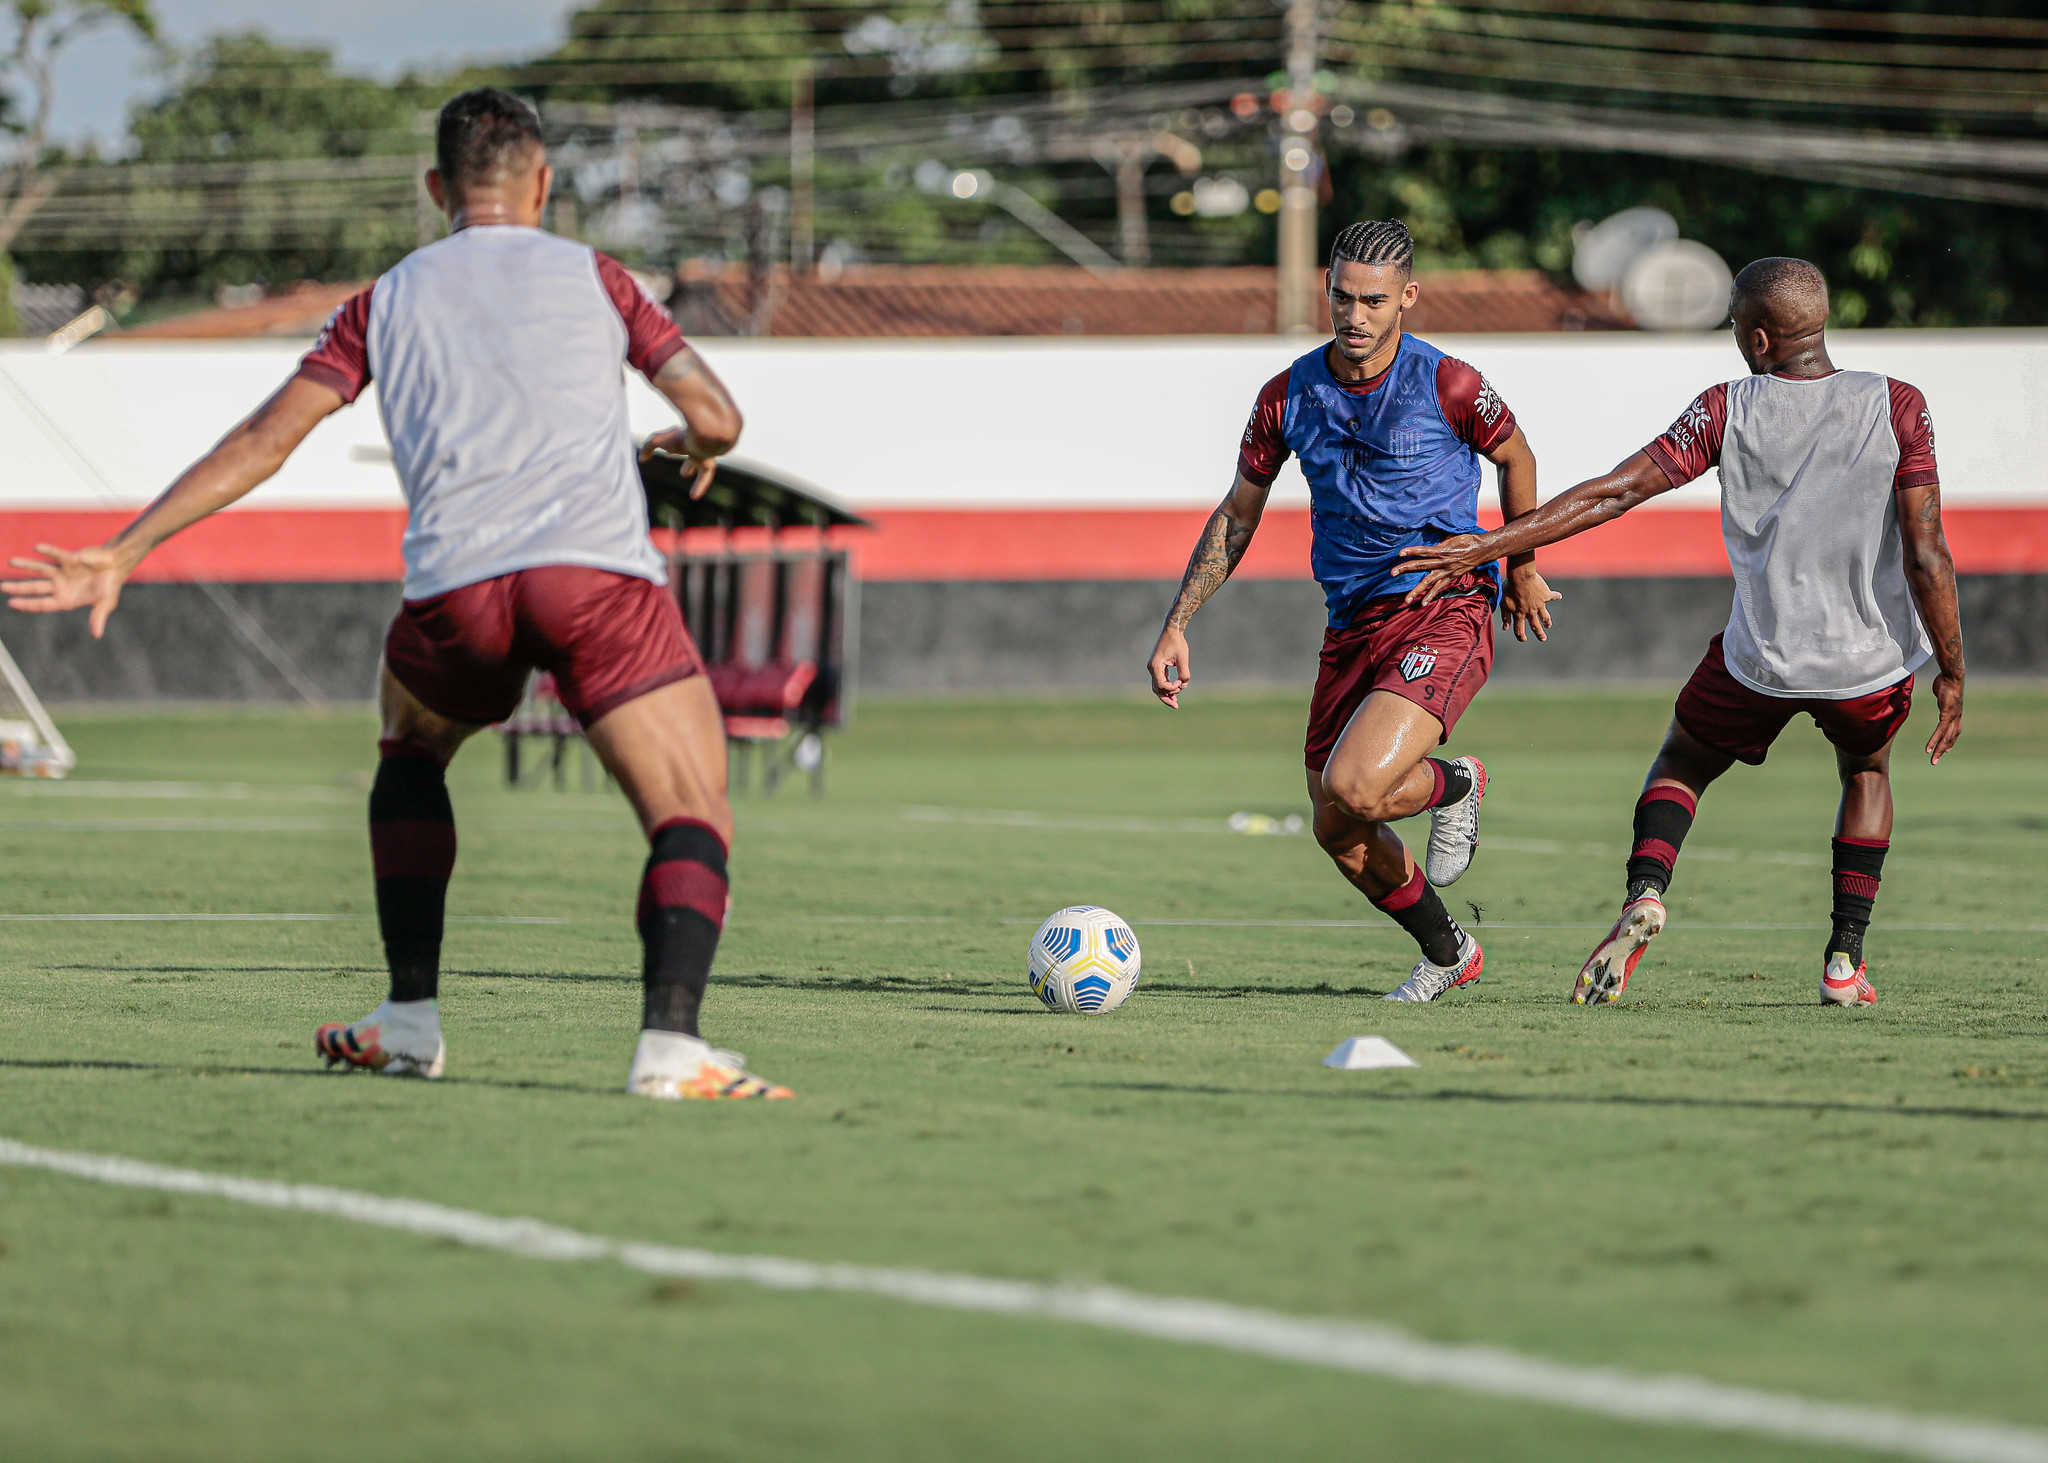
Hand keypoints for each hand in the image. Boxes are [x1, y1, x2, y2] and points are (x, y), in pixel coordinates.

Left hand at [3, 542, 130, 637]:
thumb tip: (97, 635)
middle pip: (36, 587)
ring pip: (40, 569)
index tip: (12, 603)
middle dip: (19, 588)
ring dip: (26, 565)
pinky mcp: (69, 559)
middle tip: (3, 588)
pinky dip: (48, 551)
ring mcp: (63, 572)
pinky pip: (56, 554)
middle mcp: (61, 586)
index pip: (43, 604)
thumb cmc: (110, 586)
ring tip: (11, 562)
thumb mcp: (105, 604)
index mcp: (67, 599)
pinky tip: (37, 548)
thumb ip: (98, 617)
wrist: (116, 566)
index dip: (27, 604)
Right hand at [640, 427, 719, 499]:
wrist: (704, 440)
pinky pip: (705, 476)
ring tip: (691, 489)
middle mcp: (696, 445)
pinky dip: (700, 485)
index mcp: (684, 437)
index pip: (678, 442)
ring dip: (696, 474)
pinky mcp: (709, 463)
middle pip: (693, 453)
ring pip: (702, 465)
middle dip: (688, 462)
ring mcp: (704, 454)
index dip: (672, 448)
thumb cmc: (679, 438)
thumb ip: (648, 448)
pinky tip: (694, 497)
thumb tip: (641, 459)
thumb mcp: (657, 440)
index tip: (669, 453)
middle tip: (683, 472)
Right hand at [1147, 624, 1190, 707]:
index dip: (1172, 688)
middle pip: (1156, 689)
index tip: (1180, 682)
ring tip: (1175, 703)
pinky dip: (1166, 687)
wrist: (1172, 630)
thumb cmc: (1177, 642)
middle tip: (1176, 706)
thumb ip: (1184, 672)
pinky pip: (1160, 680)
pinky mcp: (1157, 666)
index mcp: (1155, 666)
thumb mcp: (1183, 658)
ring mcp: (1153, 668)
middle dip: (1166, 698)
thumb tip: (1183, 685)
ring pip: (1157, 686)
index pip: (1161, 685)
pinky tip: (1174, 691)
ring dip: (1166, 694)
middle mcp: (1152, 668)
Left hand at [1396, 533, 1491, 606]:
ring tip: (1406, 600)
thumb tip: (1429, 529)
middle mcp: (1443, 562)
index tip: (1400, 553)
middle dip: (1405, 569)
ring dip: (1416, 591)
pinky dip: (1431, 596)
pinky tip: (1422, 603)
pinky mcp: (1451, 577)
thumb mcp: (1452, 535)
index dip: (1412, 551)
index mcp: (1442, 550)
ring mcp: (1446, 572)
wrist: (1483, 550)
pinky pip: (1439, 588)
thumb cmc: (1467, 540)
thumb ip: (1439, 537)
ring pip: (1428, 582)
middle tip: (1392, 573)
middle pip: (1421, 566)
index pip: (1424, 551)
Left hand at [1501, 562, 1561, 642]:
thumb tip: (1505, 628)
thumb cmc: (1509, 588)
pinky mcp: (1546, 595)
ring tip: (1548, 625)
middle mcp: (1530, 611)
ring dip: (1547, 621)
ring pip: (1545, 616)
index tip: (1524, 639)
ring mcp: (1539, 604)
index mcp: (1519, 614)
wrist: (1520, 576)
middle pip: (1535, 626)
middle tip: (1543, 639)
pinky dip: (1556, 596)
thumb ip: (1505, 616)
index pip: (1519, 629)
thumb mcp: (1503, 603)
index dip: (1521, 636)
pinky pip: (1553, 596)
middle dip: (1539, 634)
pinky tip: (1558, 596)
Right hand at [1925, 671, 1961, 764]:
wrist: (1953, 676)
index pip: (1954, 731)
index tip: (1945, 749)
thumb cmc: (1946, 680)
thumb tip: (1939, 689)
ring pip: (1946, 738)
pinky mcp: (1947, 714)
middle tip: (1936, 761)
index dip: (1950, 741)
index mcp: (1955, 713)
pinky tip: (1929, 748)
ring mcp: (1953, 717)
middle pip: (1951, 738)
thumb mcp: (1943, 690)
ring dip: (1939, 750)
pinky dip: (1934, 741)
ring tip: (1933, 760)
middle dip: (1943, 750)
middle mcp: (1956, 717)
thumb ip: (1941, 695)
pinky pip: (1940, 731)